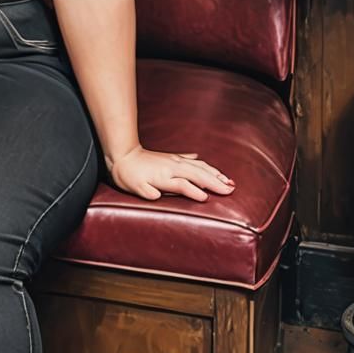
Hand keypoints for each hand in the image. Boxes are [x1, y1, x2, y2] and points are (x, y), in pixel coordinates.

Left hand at [108, 145, 235, 201]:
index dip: (193, 191)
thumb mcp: (134, 186)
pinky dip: (202, 163)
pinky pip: (192, 160)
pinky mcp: (173, 158)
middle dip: (215, 182)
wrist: (123, 154)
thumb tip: (155, 195)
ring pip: (199, 166)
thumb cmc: (128, 174)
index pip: (182, 185)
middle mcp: (172, 167)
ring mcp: (174, 161)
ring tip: (228, 181)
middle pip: (197, 174)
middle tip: (231, 190)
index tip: (207, 198)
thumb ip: (146, 191)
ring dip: (214, 173)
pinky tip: (206, 164)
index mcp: (164, 176)